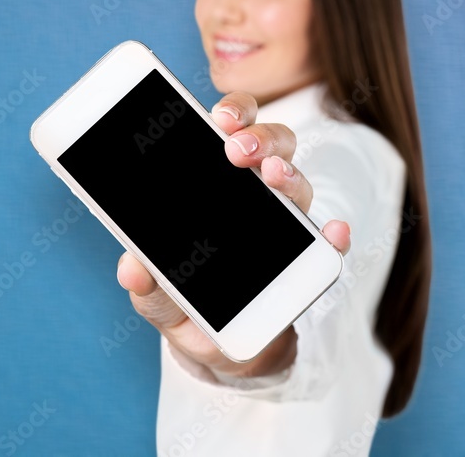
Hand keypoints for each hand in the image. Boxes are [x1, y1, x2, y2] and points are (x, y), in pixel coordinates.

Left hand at [116, 91, 350, 377]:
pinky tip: (332, 232)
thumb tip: (131, 266)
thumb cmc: (183, 305)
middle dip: (258, 138)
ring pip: (296, 183)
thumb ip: (145, 282)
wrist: (217, 351)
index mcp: (215, 185)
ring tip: (272, 176)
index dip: (234, 113)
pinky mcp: (308, 262)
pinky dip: (332, 236)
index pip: (231, 131)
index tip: (220, 117)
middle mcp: (255, 194)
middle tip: (236, 150)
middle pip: (271, 145)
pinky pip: (327, 243)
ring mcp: (285, 225)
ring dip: (287, 174)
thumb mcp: (155, 296)